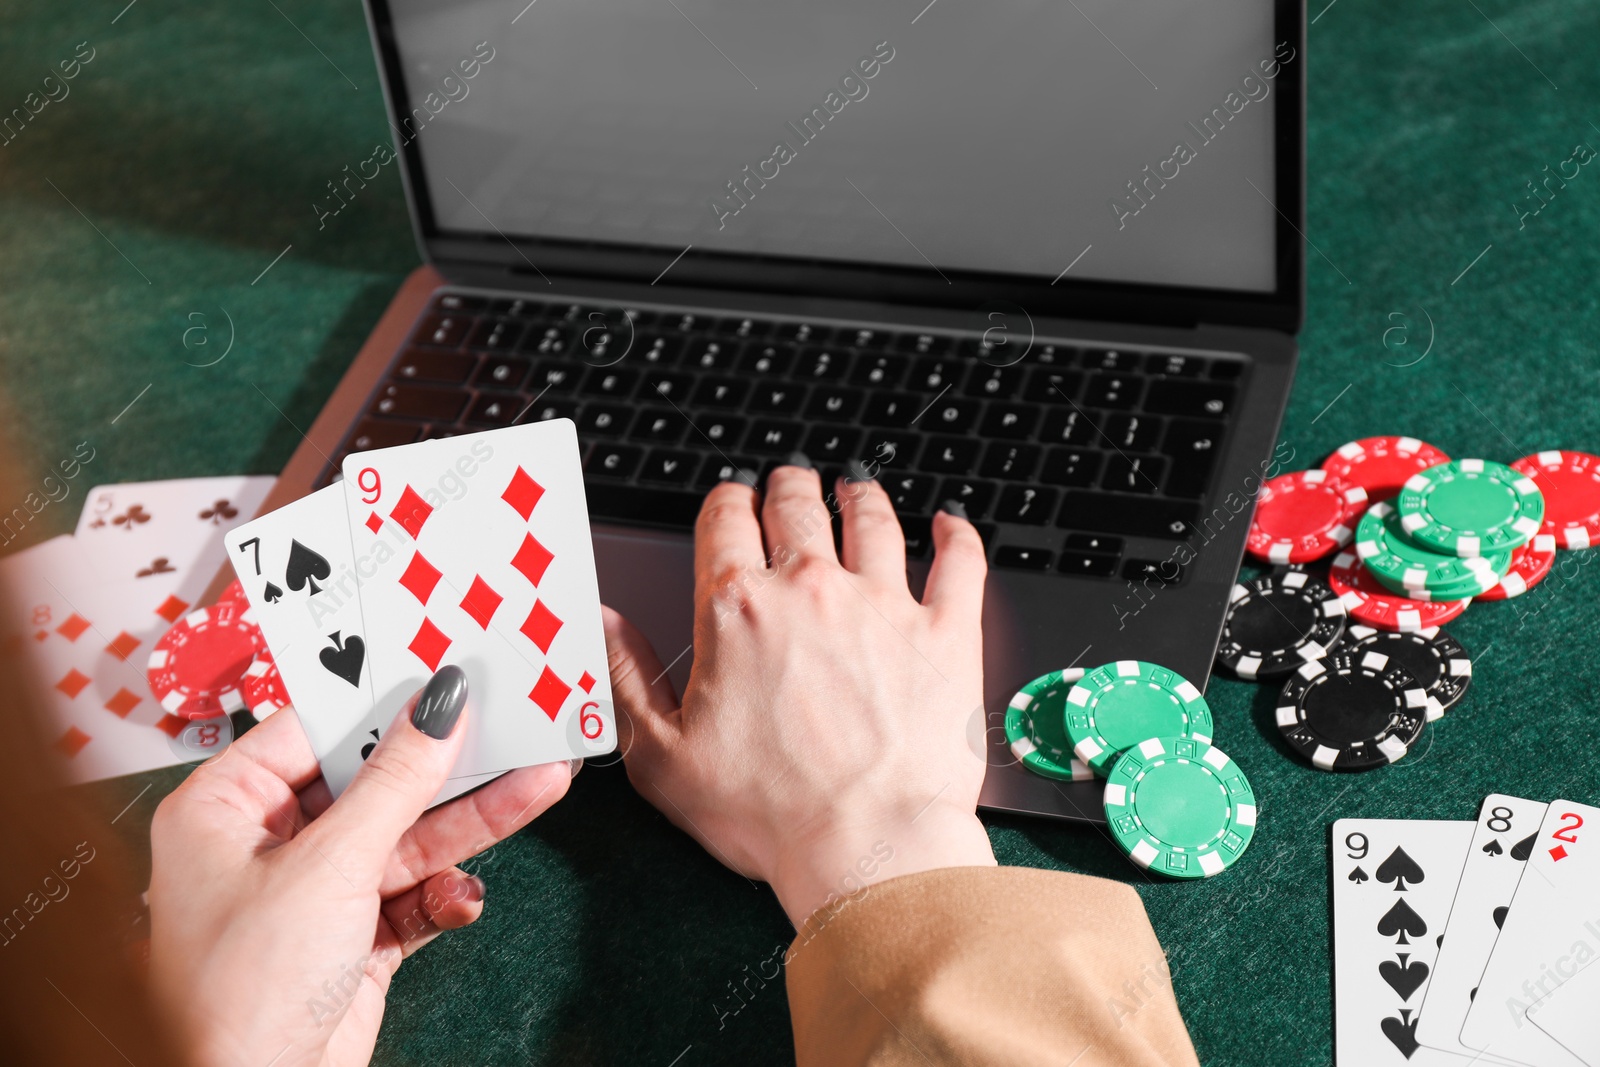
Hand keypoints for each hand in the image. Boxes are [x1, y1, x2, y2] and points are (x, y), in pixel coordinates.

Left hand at [148, 668, 573, 1065]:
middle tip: (513, 723)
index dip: (382, 701)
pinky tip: (465, 896)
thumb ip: (396, 781)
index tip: (447, 670)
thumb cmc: (243, 989)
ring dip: (470, 823)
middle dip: (446, 766)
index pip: (313, 728)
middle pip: (372, 783)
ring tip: (540, 785)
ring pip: (406, 838)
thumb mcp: (331, 865)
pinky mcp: (354, 941)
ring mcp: (314, 895)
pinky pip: (413, 895)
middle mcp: (265, 845)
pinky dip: (444, 895)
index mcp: (224, 809)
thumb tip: (439, 705)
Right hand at [606, 463, 995, 926]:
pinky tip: (949, 523)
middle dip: (787, 486)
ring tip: (856, 488)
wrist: (868, 847)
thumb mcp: (660, 757)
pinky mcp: (946, 632)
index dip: (725, 502)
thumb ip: (625, 677)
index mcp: (738, 611)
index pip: (724, 521)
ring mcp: (884, 604)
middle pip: (796, 506)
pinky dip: (955, 534)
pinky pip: (958, 560)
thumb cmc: (770, 815)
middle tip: (788, 481)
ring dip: (859, 496)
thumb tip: (604, 625)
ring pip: (871, 520)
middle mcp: (811, 590)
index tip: (729, 501)